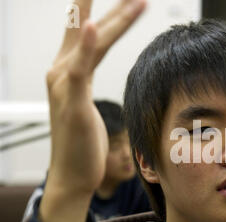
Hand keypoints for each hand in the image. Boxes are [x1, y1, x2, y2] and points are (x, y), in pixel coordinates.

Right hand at [40, 0, 145, 221]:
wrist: (72, 174)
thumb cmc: (82, 142)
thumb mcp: (85, 106)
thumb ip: (86, 85)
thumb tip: (97, 77)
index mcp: (69, 71)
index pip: (86, 31)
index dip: (101, 9)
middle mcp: (62, 71)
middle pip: (89, 28)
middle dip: (113, 7)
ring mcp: (64, 84)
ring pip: (91, 43)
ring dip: (114, 18)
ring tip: (137, 0)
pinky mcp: (71, 101)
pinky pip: (80, 68)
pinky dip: (87, 45)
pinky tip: (93, 26)